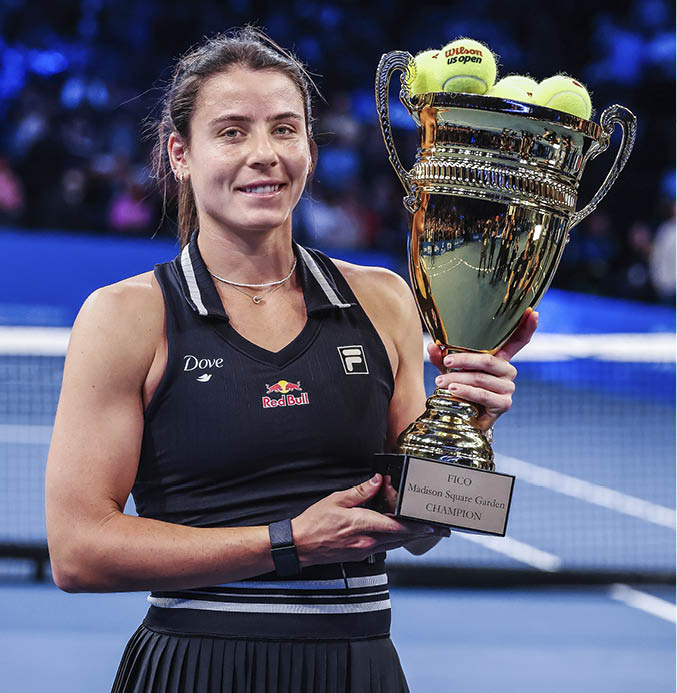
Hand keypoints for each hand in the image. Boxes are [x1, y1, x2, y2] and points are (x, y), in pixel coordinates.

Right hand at [291, 474, 448, 566]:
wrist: (300, 546)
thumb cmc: (315, 522)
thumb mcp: (336, 500)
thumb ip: (360, 491)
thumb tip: (378, 481)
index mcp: (362, 525)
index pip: (396, 526)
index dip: (417, 526)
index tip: (432, 526)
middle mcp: (367, 542)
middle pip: (401, 538)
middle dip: (421, 534)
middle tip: (439, 531)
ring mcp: (364, 551)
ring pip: (394, 545)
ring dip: (410, 538)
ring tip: (426, 532)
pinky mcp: (360, 556)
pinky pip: (384, 548)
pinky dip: (395, 541)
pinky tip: (399, 536)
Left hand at [427, 309, 537, 429]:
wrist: (464, 418)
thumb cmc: (461, 389)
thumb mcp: (451, 370)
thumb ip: (443, 358)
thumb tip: (432, 347)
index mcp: (500, 359)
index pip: (518, 341)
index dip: (526, 327)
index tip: (533, 312)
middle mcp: (508, 371)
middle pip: (489, 360)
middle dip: (465, 359)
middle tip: (446, 360)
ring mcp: (508, 388)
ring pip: (481, 378)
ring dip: (458, 378)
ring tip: (440, 381)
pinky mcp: (504, 404)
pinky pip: (483, 395)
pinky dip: (466, 391)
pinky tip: (453, 390)